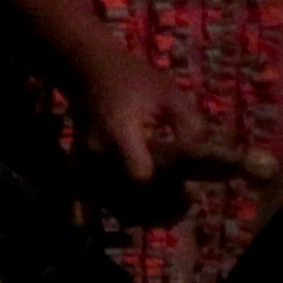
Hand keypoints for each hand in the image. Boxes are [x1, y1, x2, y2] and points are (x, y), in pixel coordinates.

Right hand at [74, 44, 253, 191]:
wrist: (85, 68)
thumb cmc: (131, 78)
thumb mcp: (170, 95)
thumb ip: (190, 128)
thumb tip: (200, 164)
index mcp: (118, 131)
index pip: (141, 176)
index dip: (166, 187)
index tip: (187, 185)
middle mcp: (97, 152)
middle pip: (128, 199)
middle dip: (160, 207)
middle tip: (185, 199)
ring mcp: (85, 162)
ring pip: (114, 206)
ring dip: (143, 213)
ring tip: (170, 206)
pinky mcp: (82, 168)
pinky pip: (104, 201)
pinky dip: (126, 209)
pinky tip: (148, 203)